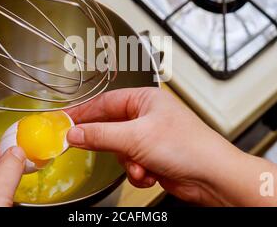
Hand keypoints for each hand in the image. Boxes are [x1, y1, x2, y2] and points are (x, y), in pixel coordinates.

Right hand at [66, 87, 241, 205]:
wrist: (212, 176)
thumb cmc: (188, 146)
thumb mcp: (135, 137)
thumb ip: (100, 135)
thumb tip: (74, 133)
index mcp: (145, 99)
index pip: (105, 102)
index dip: (83, 112)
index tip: (64, 121)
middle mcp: (147, 116)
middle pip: (110, 127)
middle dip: (107, 143)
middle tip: (87, 147)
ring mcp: (150, 137)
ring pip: (120, 150)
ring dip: (127, 163)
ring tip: (140, 166)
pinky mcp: (153, 157)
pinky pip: (131, 164)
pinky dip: (137, 172)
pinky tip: (150, 174)